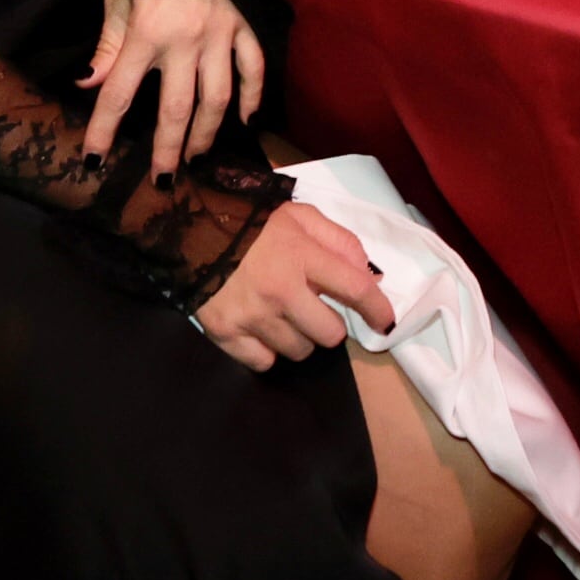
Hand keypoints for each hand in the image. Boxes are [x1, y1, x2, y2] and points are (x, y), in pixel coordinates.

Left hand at [81, 0, 265, 174]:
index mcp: (145, 35)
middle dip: (167, 149)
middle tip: (162, 180)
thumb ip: (108, 44)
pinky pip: (253, 67)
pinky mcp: (244, 26)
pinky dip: (252, 95)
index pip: (117, 94)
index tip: (94, 160)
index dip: (103, 130)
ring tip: (197, 156)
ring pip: (217, 97)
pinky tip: (246, 120)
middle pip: (175, 108)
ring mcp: (219, 36)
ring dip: (207, 132)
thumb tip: (89, 84)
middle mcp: (184, 42)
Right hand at [194, 200, 393, 371]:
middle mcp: (279, 290)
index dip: (377, 309)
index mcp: (302, 256)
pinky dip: (267, 350)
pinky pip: (264, 362)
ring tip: (283, 314)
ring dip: (298, 337)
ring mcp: (251, 316)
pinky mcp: (226, 334)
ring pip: (298, 351)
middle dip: (328, 324)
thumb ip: (340, 242)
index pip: (354, 289)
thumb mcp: (302, 217)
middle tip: (313, 307)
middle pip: (329, 334)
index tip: (385, 322)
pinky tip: (261, 328)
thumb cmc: (256, 225)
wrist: (194, 231)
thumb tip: (368, 276)